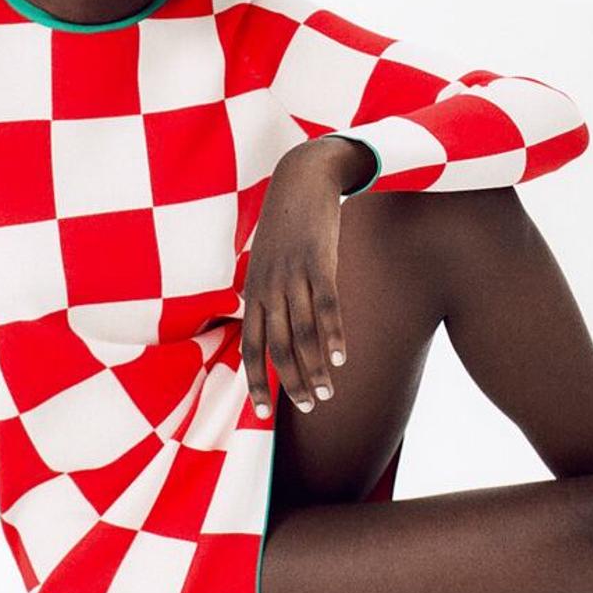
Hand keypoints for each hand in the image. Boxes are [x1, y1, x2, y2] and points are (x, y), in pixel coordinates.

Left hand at [241, 142, 352, 418]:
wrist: (301, 179)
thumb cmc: (286, 226)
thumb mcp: (266, 262)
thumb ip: (267, 295)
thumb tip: (273, 329)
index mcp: (254, 292)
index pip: (251, 347)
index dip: (255, 382)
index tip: (262, 414)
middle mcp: (269, 288)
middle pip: (278, 348)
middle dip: (292, 383)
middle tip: (309, 407)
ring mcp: (293, 275)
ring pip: (303, 334)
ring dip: (316, 369)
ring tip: (329, 393)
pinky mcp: (318, 261)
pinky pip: (326, 306)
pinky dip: (333, 335)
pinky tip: (341, 359)